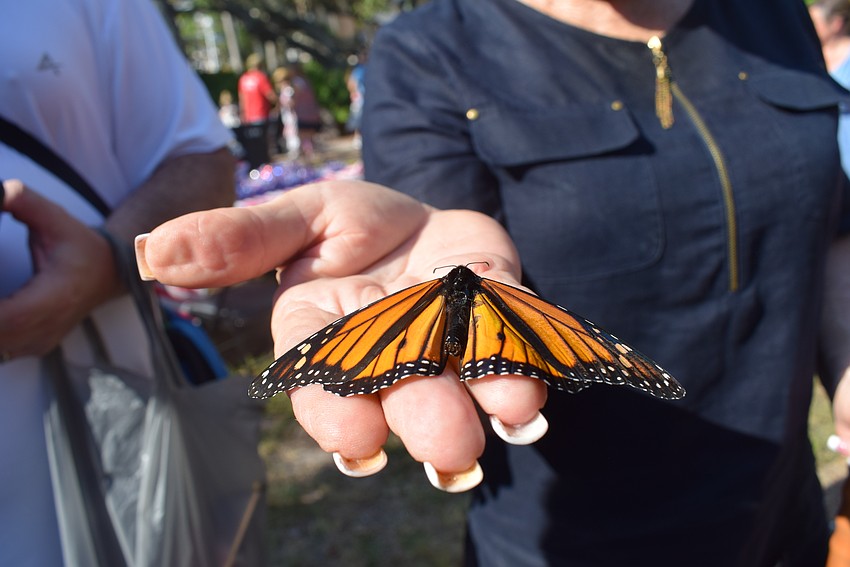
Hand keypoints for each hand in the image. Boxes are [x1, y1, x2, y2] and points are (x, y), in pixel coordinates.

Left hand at [0, 180, 119, 357]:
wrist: (113, 273)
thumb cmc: (81, 246)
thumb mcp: (54, 217)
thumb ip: (21, 200)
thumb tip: (0, 191)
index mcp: (53, 298)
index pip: (7, 318)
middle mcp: (48, 327)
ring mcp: (40, 341)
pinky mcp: (34, 346)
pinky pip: (2, 351)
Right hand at [136, 180, 547, 490]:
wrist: (422, 217)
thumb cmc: (349, 225)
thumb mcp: (295, 218)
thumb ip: (238, 240)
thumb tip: (152, 253)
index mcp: (329, 338)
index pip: (325, 383)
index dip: (337, 410)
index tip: (355, 434)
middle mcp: (389, 358)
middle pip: (404, 397)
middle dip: (426, 420)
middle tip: (450, 445)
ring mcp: (448, 348)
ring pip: (467, 387)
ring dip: (487, 405)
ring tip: (508, 414)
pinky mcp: (499, 323)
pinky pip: (515, 347)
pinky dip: (526, 363)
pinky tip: (536, 384)